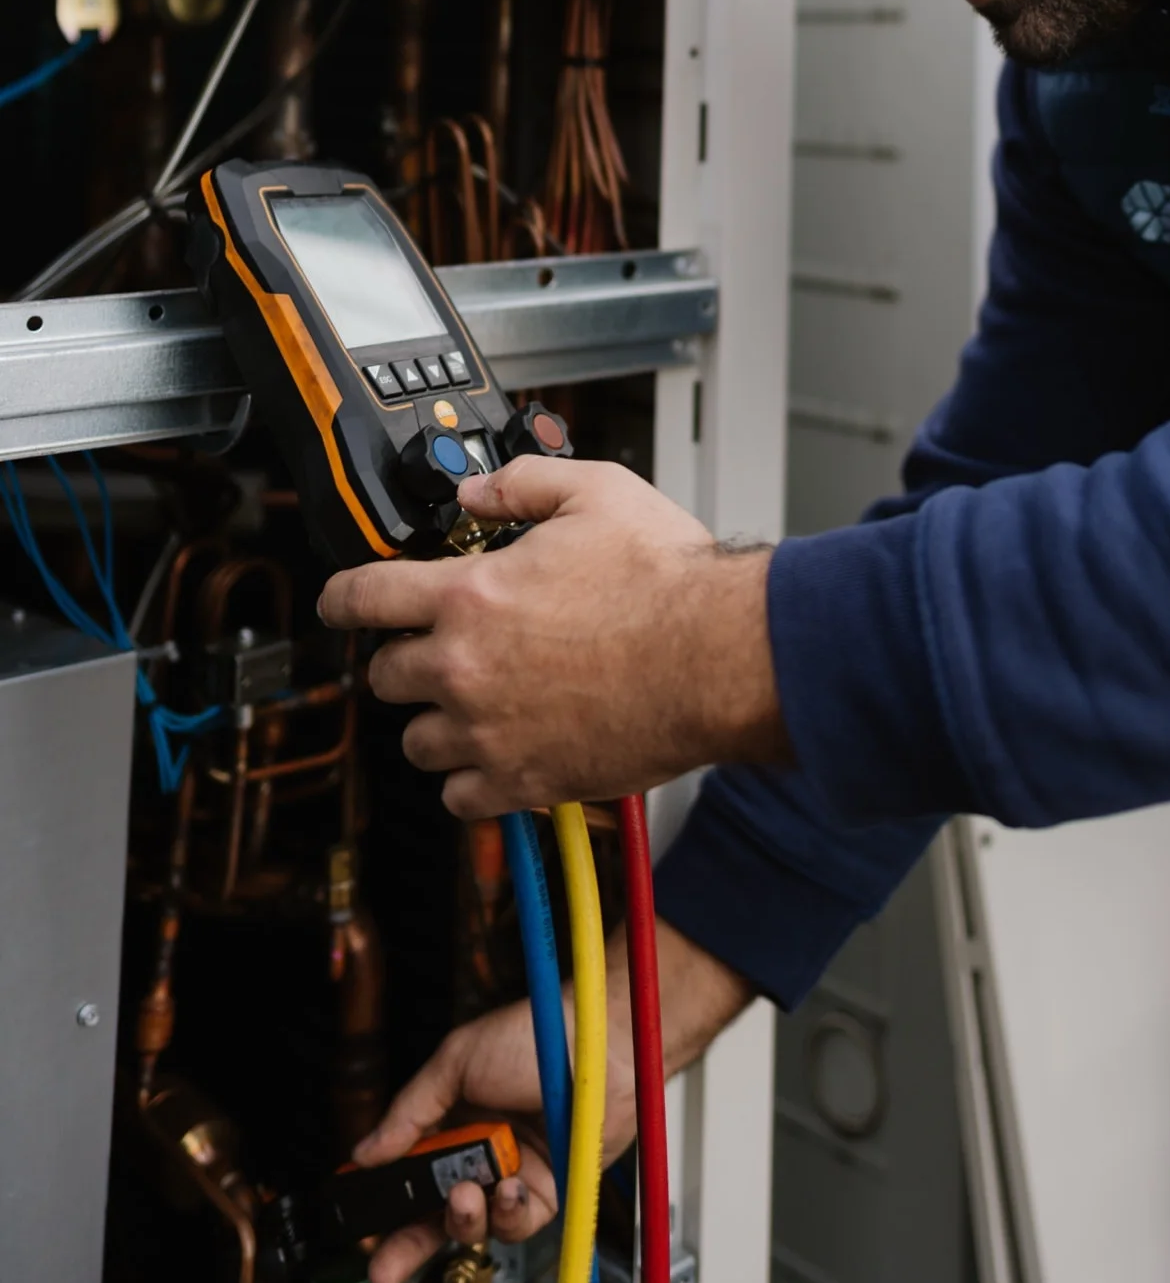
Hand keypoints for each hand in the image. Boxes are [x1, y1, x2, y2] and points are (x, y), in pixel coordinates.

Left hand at [316, 459, 787, 817]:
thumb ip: (522, 485)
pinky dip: (471, 779)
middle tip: (444, 647)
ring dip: (437, 720)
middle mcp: (465, 667)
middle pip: (385, 675)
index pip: (364, 597)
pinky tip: (500, 751)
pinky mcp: (522, 783)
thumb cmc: (667, 579)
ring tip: (477, 703)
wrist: (717, 656)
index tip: (339, 604)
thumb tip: (478, 492)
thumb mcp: (596, 492)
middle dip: (406, 657)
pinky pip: (458, 797)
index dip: (340, 598)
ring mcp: (488, 732)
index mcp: (471, 595)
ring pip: (417, 742)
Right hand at [358, 921, 753, 1282]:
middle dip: (406, 1244)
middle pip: (434, 1210)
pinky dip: (507, 1215)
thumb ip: (411, 1111)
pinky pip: (517, 1223)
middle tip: (382, 1265)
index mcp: (452, 1118)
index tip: (363, 1227)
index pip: (410, 1170)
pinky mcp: (548, 1191)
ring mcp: (513, 1173)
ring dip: (461, 1219)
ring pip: (473, 1223)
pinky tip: (509, 1191)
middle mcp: (480, 1152)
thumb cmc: (534, 1035)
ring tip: (464, 1197)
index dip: (387, 1200)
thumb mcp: (458, 1061)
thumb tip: (364, 1153)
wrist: (600, 1043)